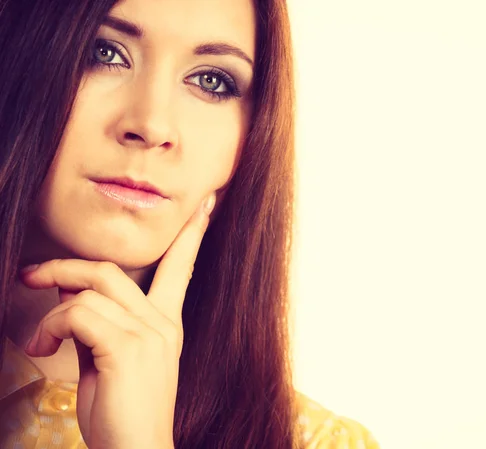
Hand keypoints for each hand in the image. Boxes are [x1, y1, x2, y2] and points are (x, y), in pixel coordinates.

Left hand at [19, 192, 215, 448]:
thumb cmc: (122, 415)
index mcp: (166, 324)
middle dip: (65, 267)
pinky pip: (77, 314)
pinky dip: (50, 327)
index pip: (181, 268)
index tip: (206, 205)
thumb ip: (100, 324)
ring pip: (88, 290)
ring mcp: (149, 333)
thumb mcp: (111, 362)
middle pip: (109, 270)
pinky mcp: (128, 346)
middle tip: (31, 276)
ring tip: (39, 341)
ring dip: (50, 311)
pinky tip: (43, 348)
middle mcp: (162, 323)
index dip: (192, 235)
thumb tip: (71, 292)